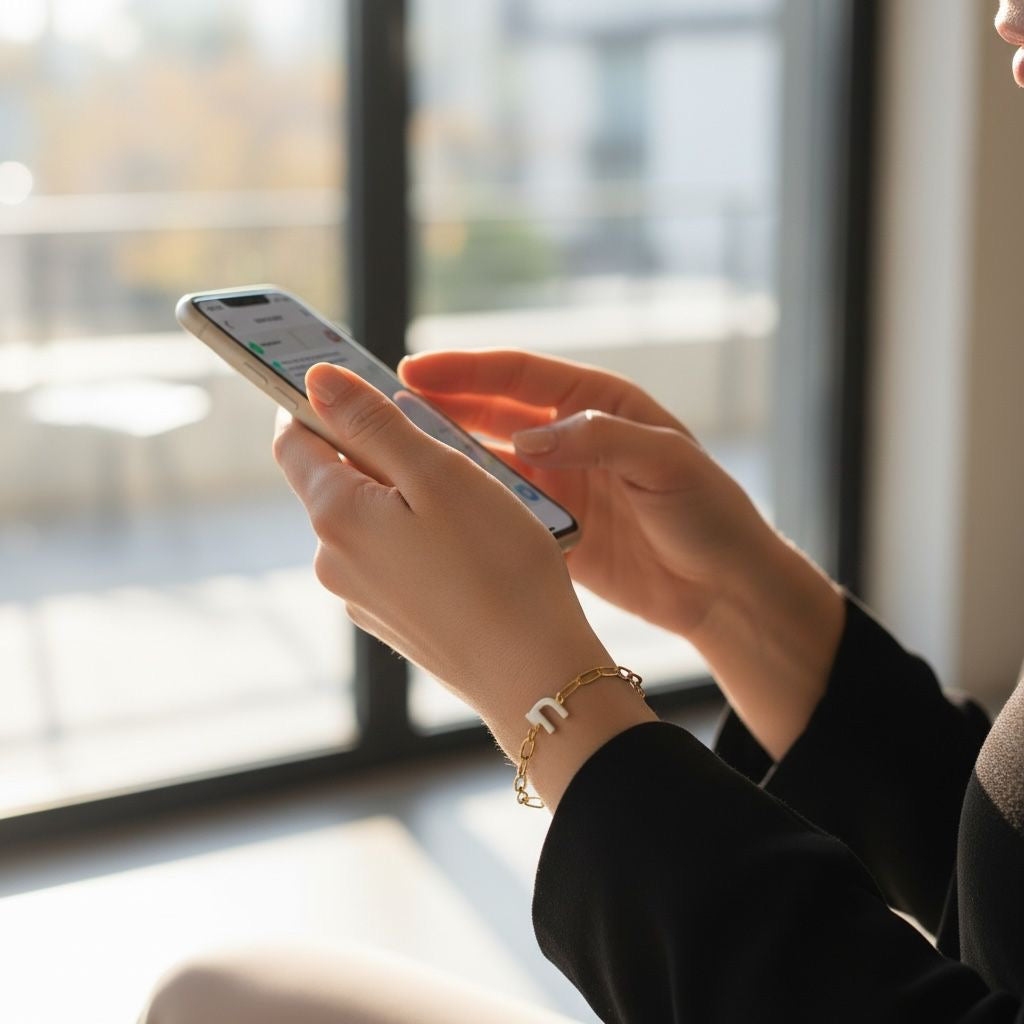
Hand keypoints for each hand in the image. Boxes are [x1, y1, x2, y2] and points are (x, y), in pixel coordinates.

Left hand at [272, 361, 645, 771]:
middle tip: (449, 452)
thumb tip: (316, 381)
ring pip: (373, 521)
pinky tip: (472, 554)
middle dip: (382, 454)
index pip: (294, 440)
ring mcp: (361, 598)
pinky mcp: (393, 622)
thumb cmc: (497, 565)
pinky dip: (423, 541)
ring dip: (409, 500)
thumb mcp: (439, 473)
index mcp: (335, 514)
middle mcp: (333, 560)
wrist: (532, 674)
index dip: (318, 405)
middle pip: (338, 480)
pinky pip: (395, 560)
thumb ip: (373, 423)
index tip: (359, 389)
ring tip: (475, 509)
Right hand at [399, 349, 844, 759]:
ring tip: (392, 456)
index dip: (465, 371)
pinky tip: (430, 509)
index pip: (519, 375)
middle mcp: (570, 438)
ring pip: (486, 462)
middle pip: (491, 412)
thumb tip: (526, 435)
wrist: (725, 590)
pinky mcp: (551, 529)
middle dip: (439, 406)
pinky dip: (467, 506)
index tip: (413, 371)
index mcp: (598, 405)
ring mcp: (558, 485)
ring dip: (443, 456)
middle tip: (382, 408)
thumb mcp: (666, 464)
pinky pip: (499, 510)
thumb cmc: (710, 514)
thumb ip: (599, 440)